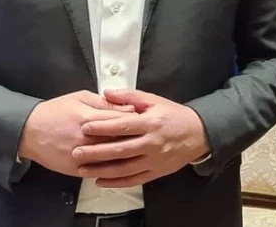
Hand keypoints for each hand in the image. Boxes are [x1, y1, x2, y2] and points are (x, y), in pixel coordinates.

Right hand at [18, 90, 136, 176]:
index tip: (143, 119)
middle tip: (143, 136)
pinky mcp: (76, 169)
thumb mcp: (81, 98)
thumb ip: (105, 103)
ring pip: (111, 158)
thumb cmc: (55, 112)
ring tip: (135, 149)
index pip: (121, 120)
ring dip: (125, 153)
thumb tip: (127, 107)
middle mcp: (86, 138)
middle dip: (134, 138)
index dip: (135, 121)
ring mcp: (81, 156)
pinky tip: (119, 162)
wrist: (28, 131)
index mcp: (89, 118)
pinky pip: (99, 170)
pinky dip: (110, 166)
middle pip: (119, 140)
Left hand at [72, 89, 208, 187]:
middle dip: (96, 152)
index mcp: (151, 123)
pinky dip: (116, 182)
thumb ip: (130, 96)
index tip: (85, 127)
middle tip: (77, 152)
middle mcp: (152, 143)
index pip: (123, 126)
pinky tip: (100, 181)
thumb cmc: (174, 116)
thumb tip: (107, 93)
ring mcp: (154, 160)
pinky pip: (133, 180)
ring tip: (83, 169)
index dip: (103, 127)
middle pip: (120, 150)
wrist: (198, 134)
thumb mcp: (154, 100)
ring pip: (124, 168)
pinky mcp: (156, 172)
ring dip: (102, 170)